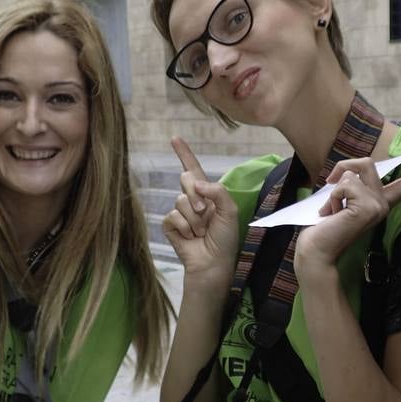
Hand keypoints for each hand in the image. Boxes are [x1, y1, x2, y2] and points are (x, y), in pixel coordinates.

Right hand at [162, 137, 240, 286]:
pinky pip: (172, 216)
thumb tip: (196, 182)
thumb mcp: (229, 211)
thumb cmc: (225, 239)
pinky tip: (190, 237)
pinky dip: (184, 226)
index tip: (175, 138)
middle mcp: (192, 200)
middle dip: (197, 195)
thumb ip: (217, 191)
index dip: (184, 153)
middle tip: (205, 213)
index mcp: (207, 194)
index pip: (193, 169)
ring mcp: (180, 212)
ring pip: (180, 200)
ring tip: (201, 232)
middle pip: (186, 179)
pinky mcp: (170, 225)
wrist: (214, 263)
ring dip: (194, 218)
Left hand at [295, 149, 400, 278]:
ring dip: (334, 188)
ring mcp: (378, 206)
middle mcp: (383, 205)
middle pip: (368, 163)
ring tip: (332, 210)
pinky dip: (332, 197)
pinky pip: (344, 185)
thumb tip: (348, 171)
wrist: (317, 250)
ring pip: (352, 173)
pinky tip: (332, 214)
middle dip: (344, 165)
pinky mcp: (368, 207)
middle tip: (329, 181)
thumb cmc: (324, 227)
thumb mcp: (342, 200)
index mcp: (379, 204)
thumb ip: (353, 187)